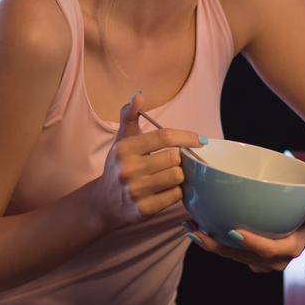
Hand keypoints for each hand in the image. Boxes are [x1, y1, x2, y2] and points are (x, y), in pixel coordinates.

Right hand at [89, 92, 202, 231]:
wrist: (103, 202)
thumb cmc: (118, 166)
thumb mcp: (121, 140)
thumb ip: (130, 116)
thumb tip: (139, 94)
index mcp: (124, 148)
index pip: (164, 136)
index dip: (186, 137)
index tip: (200, 140)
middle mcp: (128, 169)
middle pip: (174, 158)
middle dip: (179, 159)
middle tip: (174, 162)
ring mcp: (135, 190)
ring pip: (176, 177)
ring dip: (179, 176)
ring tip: (170, 175)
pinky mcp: (143, 210)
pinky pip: (174, 196)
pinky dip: (176, 192)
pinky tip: (166, 190)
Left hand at [182, 194, 304, 272]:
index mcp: (290, 249)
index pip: (268, 250)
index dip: (251, 244)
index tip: (233, 231)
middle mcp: (273, 260)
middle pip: (241, 256)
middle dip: (218, 247)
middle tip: (197, 230)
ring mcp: (259, 260)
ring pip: (231, 255)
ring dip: (208, 244)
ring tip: (189, 227)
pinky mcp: (249, 255)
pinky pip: (228, 251)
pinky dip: (211, 240)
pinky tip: (193, 226)